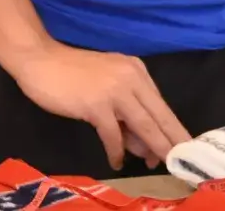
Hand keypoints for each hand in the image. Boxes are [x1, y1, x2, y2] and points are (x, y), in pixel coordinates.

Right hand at [7, 41, 191, 171]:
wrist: (38, 59)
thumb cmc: (69, 73)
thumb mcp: (106, 86)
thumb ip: (125, 110)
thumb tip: (143, 145)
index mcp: (136, 70)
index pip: (162, 104)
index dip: (174, 129)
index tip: (186, 148)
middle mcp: (130, 78)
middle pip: (159, 116)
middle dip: (173, 142)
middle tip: (184, 163)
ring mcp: (114, 91)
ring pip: (143, 126)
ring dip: (152, 149)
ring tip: (156, 165)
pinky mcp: (95, 105)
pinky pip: (113, 134)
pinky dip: (116, 151)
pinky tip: (116, 161)